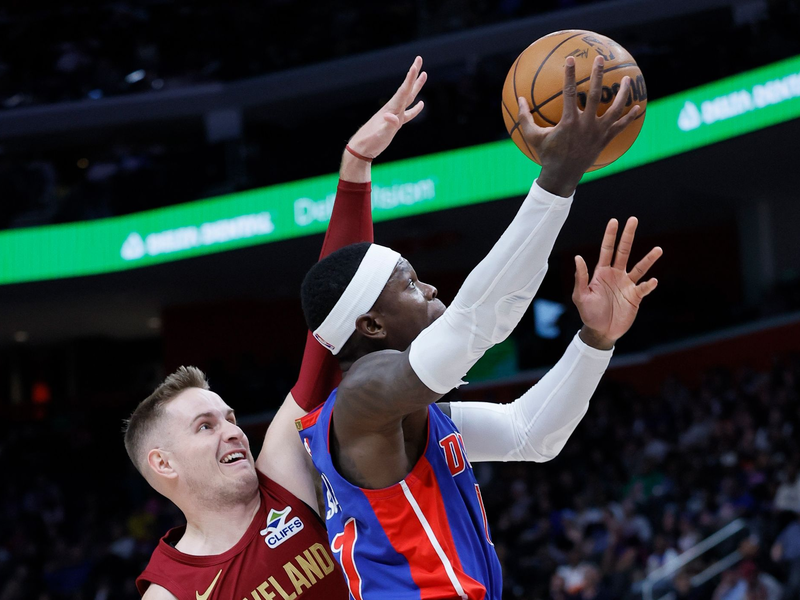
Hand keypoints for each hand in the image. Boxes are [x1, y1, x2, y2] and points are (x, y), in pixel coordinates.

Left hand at [348, 56, 426, 159]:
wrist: (361, 149)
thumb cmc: (370, 142)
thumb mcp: (380, 135)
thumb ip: (388, 125)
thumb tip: (392, 117)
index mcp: (391, 109)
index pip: (403, 91)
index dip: (410, 78)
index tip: (415, 65)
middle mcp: (393, 109)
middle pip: (407, 88)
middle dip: (414, 74)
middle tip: (419, 58)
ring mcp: (394, 115)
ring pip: (408, 98)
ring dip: (416, 86)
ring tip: (424, 75)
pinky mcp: (394, 124)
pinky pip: (408, 113)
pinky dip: (415, 109)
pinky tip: (421, 104)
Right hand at [518, 55, 640, 196]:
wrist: (562, 175)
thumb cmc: (547, 154)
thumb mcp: (532, 136)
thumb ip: (524, 117)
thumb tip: (519, 98)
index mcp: (569, 121)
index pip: (570, 92)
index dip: (569, 75)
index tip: (570, 59)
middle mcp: (586, 124)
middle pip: (596, 94)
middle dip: (598, 75)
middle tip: (600, 59)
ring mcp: (598, 132)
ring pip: (615, 109)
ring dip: (622, 93)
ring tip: (627, 78)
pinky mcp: (605, 140)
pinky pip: (621, 126)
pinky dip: (630, 117)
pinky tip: (638, 107)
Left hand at [573, 217, 661, 348]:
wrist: (600, 331)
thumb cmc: (589, 313)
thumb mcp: (580, 296)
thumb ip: (580, 278)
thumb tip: (578, 257)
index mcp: (601, 272)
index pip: (607, 250)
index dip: (610, 236)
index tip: (614, 221)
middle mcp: (616, 275)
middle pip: (623, 251)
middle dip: (628, 236)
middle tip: (633, 219)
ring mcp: (627, 285)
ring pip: (639, 268)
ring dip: (648, 259)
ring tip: (658, 250)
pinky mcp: (635, 297)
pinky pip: (643, 288)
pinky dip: (648, 285)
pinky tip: (652, 281)